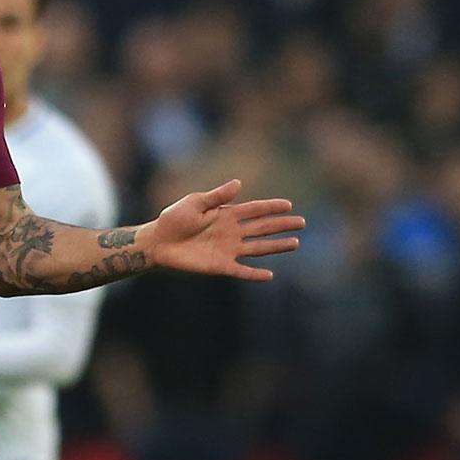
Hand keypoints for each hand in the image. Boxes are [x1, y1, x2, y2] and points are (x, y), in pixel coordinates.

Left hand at [148, 180, 302, 280]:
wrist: (157, 243)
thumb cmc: (173, 219)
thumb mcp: (194, 203)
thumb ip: (217, 196)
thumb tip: (239, 184)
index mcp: (226, 214)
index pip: (254, 209)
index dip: (271, 207)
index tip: (289, 205)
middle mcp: (231, 232)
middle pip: (262, 228)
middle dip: (282, 225)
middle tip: (302, 223)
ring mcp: (227, 249)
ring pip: (258, 248)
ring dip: (276, 246)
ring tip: (295, 243)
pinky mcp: (219, 266)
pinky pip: (241, 271)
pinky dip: (254, 274)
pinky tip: (269, 275)